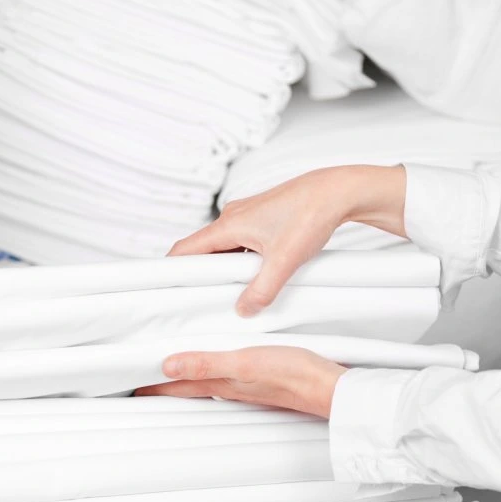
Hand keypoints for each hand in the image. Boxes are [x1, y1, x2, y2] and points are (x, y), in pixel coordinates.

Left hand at [136, 346, 347, 418]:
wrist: (329, 387)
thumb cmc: (293, 373)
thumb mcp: (244, 362)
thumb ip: (206, 363)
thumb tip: (166, 366)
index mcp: (221, 385)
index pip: (176, 389)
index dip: (150, 388)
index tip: (127, 386)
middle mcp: (229, 389)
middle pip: (186, 389)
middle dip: (162, 385)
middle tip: (140, 381)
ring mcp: (245, 387)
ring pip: (205, 384)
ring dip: (185, 380)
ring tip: (170, 372)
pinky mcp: (262, 380)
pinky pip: (226, 378)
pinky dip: (211, 373)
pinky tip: (218, 365)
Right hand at [169, 165, 406, 316]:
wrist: (337, 191)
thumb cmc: (311, 215)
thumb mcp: (285, 261)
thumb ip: (262, 290)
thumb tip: (243, 310)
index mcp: (229, 224)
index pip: (185, 250)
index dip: (171, 270)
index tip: (163, 290)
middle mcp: (233, 217)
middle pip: (202, 250)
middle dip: (198, 275)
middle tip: (196, 300)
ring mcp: (248, 217)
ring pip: (224, 247)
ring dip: (223, 268)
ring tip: (226, 293)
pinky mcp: (263, 219)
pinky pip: (240, 243)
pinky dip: (240, 260)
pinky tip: (253, 275)